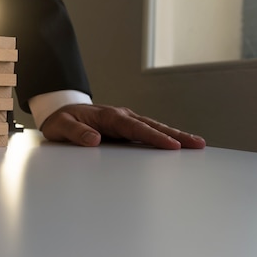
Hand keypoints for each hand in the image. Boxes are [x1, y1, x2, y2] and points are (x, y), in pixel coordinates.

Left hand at [41, 104, 205, 149]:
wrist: (59, 111)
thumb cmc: (61, 120)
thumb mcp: (62, 127)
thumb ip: (75, 133)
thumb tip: (94, 139)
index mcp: (108, 116)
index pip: (135, 128)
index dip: (154, 137)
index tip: (172, 145)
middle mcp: (120, 117)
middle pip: (152, 126)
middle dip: (175, 135)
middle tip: (197, 144)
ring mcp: (124, 122)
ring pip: (153, 128)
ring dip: (174, 135)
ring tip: (196, 144)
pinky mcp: (124, 128)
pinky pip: (146, 132)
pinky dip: (162, 137)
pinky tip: (176, 145)